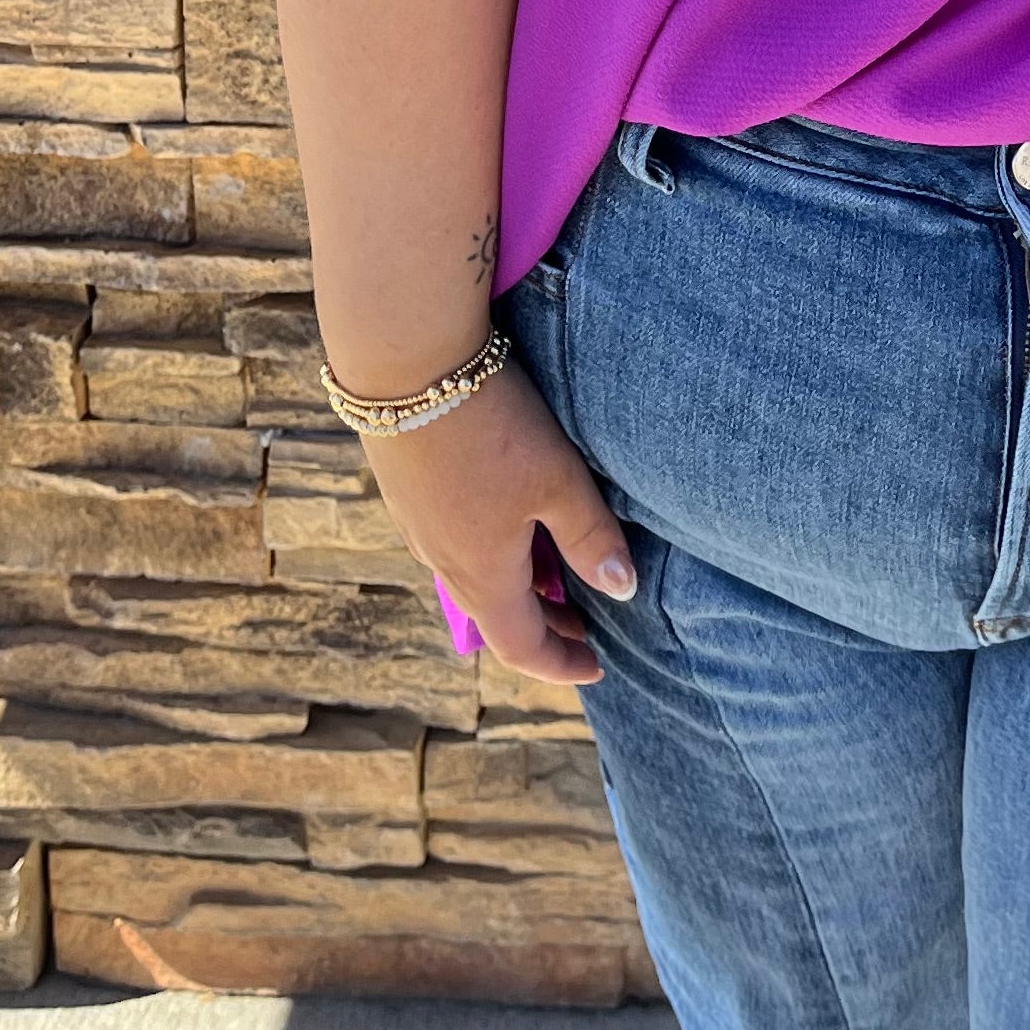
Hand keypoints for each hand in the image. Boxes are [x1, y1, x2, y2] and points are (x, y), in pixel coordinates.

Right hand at [361, 362, 635, 685]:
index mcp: (482, 573)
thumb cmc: (492, 426)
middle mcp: (443, 559)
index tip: (595, 666)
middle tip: (585, 623)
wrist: (407, 363)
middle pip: (496, 616)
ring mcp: (418, 525)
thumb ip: (590, 537)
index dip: (560, 665)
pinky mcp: (408, 490)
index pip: (522, 647)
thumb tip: (622, 590)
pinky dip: (490, 554)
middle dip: (544, 626)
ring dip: (517, 587)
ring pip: (473, 577)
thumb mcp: (557, 481)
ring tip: (555, 571)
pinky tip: (510, 520)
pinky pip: (454, 543)